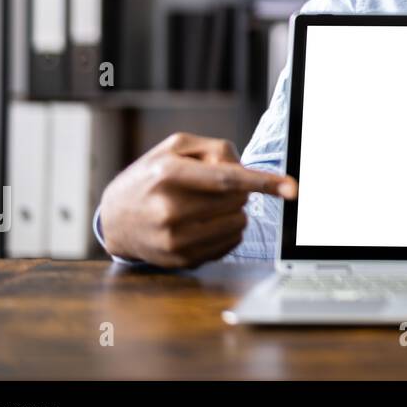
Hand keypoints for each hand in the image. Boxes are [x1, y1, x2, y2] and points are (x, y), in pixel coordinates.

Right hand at [99, 132, 296, 268]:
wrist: (115, 217)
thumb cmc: (152, 176)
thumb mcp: (175, 147)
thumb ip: (216, 148)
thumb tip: (246, 171)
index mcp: (169, 173)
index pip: (227, 179)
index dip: (263, 182)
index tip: (292, 187)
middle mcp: (169, 208)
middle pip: (237, 201)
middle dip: (239, 192)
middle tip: (217, 188)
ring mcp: (174, 239)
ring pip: (237, 224)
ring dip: (234, 212)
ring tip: (209, 205)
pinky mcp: (180, 259)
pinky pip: (229, 244)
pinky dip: (227, 231)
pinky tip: (205, 223)